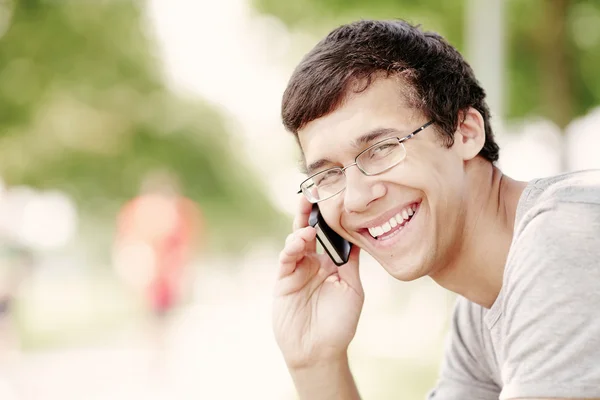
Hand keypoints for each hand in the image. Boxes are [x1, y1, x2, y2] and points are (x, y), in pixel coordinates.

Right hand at [272, 197, 363, 368]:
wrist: (320, 351)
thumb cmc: (339, 323)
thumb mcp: (352, 289)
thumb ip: (351, 262)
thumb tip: (359, 233)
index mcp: (331, 262)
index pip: (330, 233)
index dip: (330, 215)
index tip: (334, 194)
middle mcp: (313, 261)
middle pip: (311, 230)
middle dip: (310, 211)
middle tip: (312, 191)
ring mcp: (297, 269)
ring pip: (297, 240)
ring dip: (302, 228)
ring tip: (310, 224)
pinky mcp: (283, 280)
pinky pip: (287, 259)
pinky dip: (292, 247)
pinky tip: (301, 240)